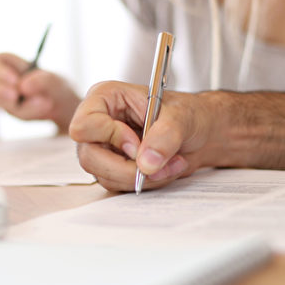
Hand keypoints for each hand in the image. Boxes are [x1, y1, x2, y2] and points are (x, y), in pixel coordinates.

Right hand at [0, 53, 80, 132]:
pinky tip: (43, 107)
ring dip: (18, 103)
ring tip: (44, 101)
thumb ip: (41, 80)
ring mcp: (0, 95)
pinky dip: (28, 111)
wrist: (60, 103)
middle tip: (15, 95)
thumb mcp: (53, 79)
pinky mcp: (8, 109)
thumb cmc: (54, 84)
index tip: (15, 80)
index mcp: (6, 62)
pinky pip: (12, 112)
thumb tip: (22, 86)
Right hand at [69, 81, 215, 191]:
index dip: (110, 137)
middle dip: (127, 168)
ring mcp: (104, 148)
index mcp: (105, 99)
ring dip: (141, 178)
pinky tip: (164, 170)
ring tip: (170, 164)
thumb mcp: (181, 117)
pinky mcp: (113, 168)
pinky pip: (118, 185)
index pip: (85, 125)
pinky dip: (145, 184)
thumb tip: (146, 163)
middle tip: (158, 165)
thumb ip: (164, 136)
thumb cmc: (187, 113)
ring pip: (104, 175)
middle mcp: (99, 124)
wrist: (199, 134)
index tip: (138, 143)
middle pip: (89, 157)